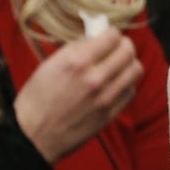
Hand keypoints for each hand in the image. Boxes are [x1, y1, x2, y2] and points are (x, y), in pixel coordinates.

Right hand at [12, 28, 141, 160]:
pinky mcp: (110, 114)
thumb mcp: (49, 65)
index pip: (112, 36)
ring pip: (136, 70)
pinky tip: (114, 85)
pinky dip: (125, 84)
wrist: (34, 136)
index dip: (110, 33)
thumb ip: (75, 49)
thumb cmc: (36, 100)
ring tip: (117, 66)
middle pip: (128, 51)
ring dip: (128, 64)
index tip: (105, 36)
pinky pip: (131, 91)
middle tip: (114, 49)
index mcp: (77, 61)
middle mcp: (95, 77)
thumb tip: (94, 38)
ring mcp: (106, 97)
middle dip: (122, 45)